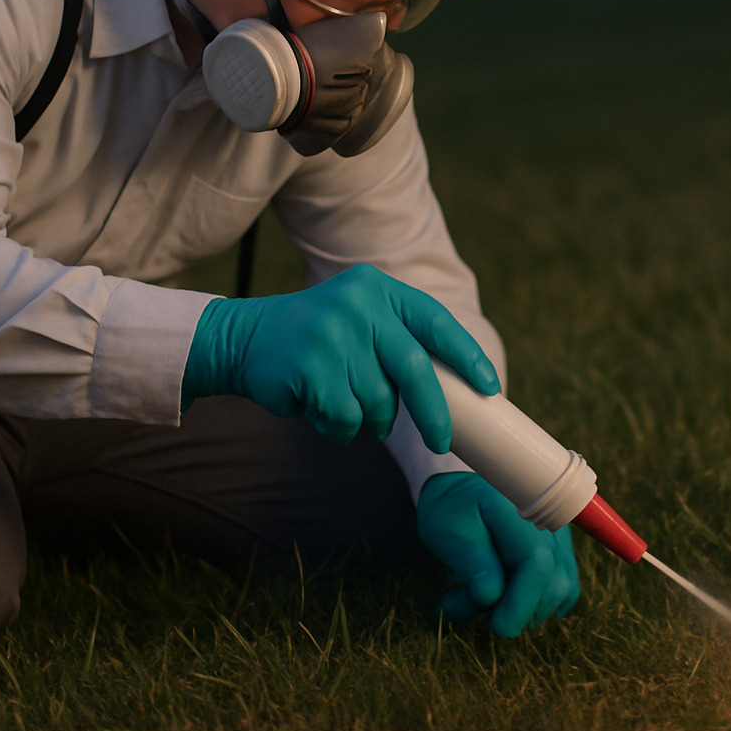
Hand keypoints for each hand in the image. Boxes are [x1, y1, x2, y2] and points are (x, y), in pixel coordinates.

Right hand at [183, 264, 497, 446]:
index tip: (489, 387)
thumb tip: (458, 390)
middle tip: (440, 442)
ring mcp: (333, 333)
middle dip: (432, 413)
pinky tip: (314, 407)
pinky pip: (346, 418)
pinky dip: (336, 427)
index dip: (466, 356)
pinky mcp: (311, 366)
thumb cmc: (315, 340)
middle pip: (414, 369)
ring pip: (378, 402)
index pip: (435, 322)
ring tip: (339, 403)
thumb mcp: (359, 319)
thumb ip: (399, 339)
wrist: (242, 339)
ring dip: (366, 419)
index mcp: (377, 288)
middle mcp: (358, 303)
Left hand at [418, 471, 580, 636]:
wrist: (464, 488)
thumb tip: (490, 597)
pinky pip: (565, 586)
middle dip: (518, 611)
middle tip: (472, 606)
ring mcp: (560, 536)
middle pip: (554, 583)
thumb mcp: (446, 530)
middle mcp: (550, 522)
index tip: (499, 627)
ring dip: (526, 609)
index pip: (536, 564)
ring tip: (484, 598)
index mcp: (520, 510)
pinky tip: (513, 604)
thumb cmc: (452, 510)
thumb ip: (469, 562)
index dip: (521, 603)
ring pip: (562, 589)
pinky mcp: (562, 550)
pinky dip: (540, 602)